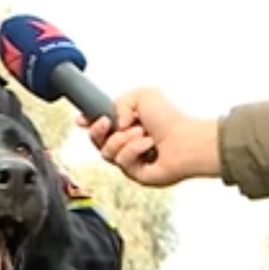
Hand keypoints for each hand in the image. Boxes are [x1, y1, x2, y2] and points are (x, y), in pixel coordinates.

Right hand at [77, 87, 219, 186]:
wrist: (186, 139)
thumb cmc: (170, 118)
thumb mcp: (141, 95)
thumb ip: (117, 102)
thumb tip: (112, 123)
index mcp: (126, 123)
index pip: (99, 125)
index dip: (88, 122)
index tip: (82, 119)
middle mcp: (126, 141)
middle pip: (96, 141)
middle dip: (97, 130)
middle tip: (108, 123)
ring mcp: (130, 159)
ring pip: (106, 152)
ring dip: (123, 139)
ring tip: (142, 133)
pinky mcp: (135, 173)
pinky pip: (121, 162)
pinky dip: (134, 150)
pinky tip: (149, 145)